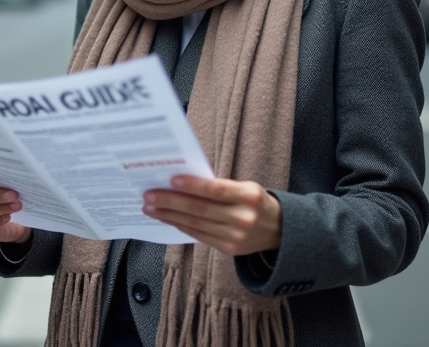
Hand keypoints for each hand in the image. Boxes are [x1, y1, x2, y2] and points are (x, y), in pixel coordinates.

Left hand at [143, 175, 281, 256]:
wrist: (279, 230)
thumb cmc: (255, 201)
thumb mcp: (245, 187)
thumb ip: (219, 187)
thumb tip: (182, 183)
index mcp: (248, 196)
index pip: (216, 190)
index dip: (193, 186)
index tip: (170, 180)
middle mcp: (243, 218)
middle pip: (200, 209)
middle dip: (171, 202)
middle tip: (148, 196)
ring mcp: (236, 237)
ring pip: (196, 224)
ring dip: (169, 216)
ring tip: (150, 208)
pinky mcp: (229, 249)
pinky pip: (199, 235)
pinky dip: (181, 226)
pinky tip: (167, 219)